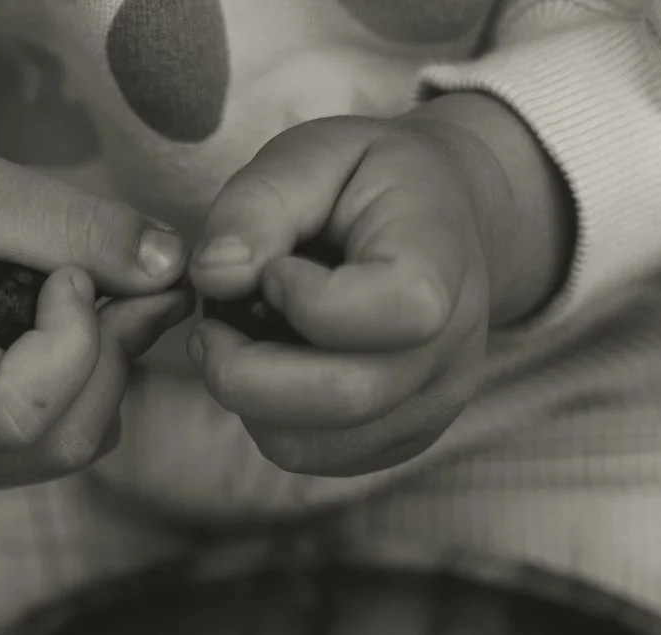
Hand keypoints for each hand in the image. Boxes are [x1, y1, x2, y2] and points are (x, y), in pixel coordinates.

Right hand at [0, 111, 189, 488]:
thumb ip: (70, 223)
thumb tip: (171, 267)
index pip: (19, 412)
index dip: (74, 343)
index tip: (71, 270)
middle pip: (55, 443)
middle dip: (112, 359)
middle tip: (138, 279)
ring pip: (67, 451)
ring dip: (108, 374)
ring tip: (102, 297)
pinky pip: (56, 447)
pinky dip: (88, 389)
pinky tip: (77, 332)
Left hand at [187, 95, 572, 476]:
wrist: (442, 221)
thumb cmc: (371, 181)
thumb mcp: (316, 152)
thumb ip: (259, 202)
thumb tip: (213, 275)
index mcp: (443, 264)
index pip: (393, 311)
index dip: (308, 299)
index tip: (274, 270)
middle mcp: (451, 350)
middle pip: (342, 400)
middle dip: (244, 373)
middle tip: (209, 329)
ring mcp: (430, 408)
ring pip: (310, 445)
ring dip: (249, 401)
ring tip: (242, 341)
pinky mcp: (398, 442)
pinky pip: (310, 456)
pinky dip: (269, 419)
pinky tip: (275, 367)